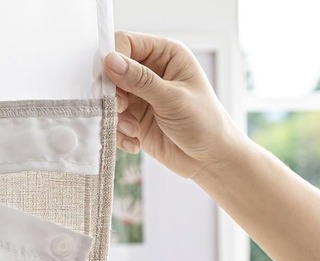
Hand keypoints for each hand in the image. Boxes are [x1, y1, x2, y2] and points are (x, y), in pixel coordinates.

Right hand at [105, 32, 247, 179]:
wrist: (210, 159)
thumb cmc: (205, 122)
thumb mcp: (173, 98)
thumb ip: (140, 80)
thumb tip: (110, 61)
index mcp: (165, 55)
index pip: (127, 43)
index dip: (113, 59)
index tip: (109, 82)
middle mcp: (150, 71)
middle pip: (112, 71)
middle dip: (112, 93)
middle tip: (120, 109)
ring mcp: (140, 95)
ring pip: (109, 98)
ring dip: (116, 117)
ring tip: (133, 130)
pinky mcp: (133, 117)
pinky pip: (113, 119)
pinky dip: (119, 133)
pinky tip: (135, 142)